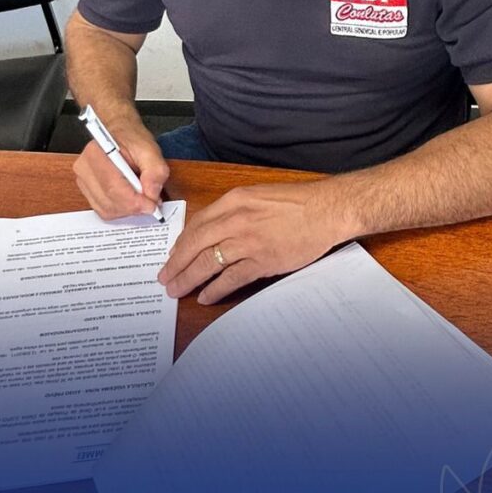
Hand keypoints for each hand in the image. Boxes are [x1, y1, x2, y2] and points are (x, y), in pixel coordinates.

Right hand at [73, 125, 168, 220]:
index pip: (113, 186)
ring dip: (128, 210)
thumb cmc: (131, 139)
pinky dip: (121, 211)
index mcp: (96, 153)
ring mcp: (84, 182)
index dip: (134, 201)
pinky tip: (131, 199)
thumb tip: (151, 193)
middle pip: (109, 201)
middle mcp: (84, 168)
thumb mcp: (150, 149)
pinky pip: (105, 211)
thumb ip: (155, 171)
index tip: (151, 204)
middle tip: (152, 202)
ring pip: (107, 210)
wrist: (121, 134)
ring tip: (141, 197)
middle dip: (134, 206)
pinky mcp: (88, 192)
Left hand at [157, 180, 341, 303]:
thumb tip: (214, 231)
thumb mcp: (259, 196)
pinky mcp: (262, 261)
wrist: (327, 209)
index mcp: (234, 200)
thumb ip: (235, 211)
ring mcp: (248, 242)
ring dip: (188, 279)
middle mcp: (236, 220)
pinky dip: (215, 289)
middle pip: (195, 244)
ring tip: (176, 290)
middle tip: (164, 278)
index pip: (197, 224)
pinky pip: (231, 278)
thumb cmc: (298, 202)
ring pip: (208, 263)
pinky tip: (205, 296)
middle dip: (176, 264)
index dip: (181, 243)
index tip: (173, 255)